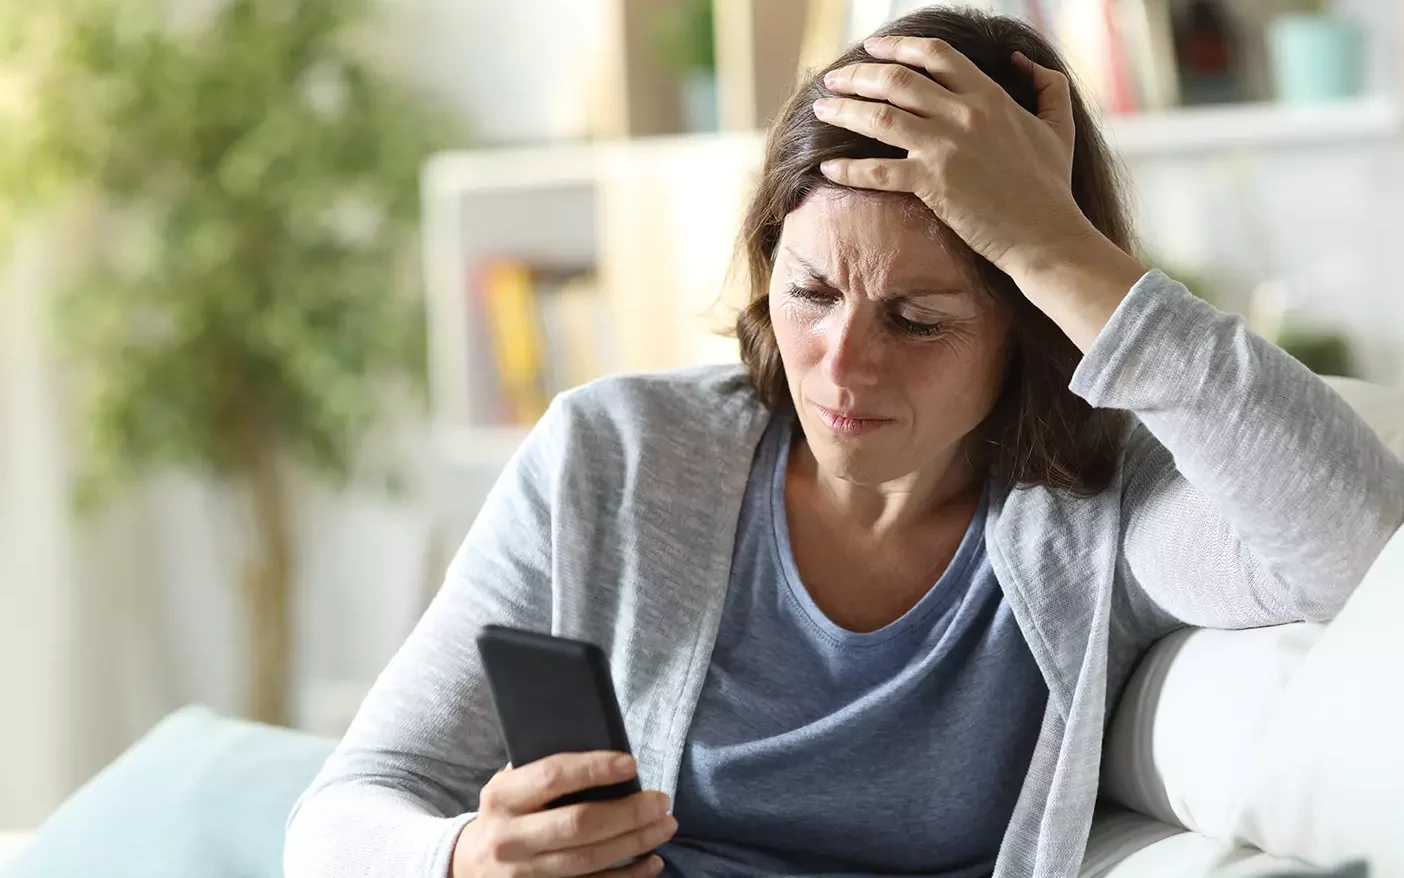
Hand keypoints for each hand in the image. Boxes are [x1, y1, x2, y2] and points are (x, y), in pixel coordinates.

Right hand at [452, 752, 674, 877]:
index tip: (631, 764)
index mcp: (502, 797)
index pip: (552, 777)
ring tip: (666, 825)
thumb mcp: (510, 786)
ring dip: (635, 843)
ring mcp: (524, 873)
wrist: (469, 866)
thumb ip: (545, 772)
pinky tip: (652, 861)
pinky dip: (627, 877)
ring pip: (589, 860)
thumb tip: (608, 758)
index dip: (594, 769)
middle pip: (578, 825)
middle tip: (662, 801)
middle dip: (628, 812)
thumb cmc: (505, 814)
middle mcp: (510, 837)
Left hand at [814, 36, 1095, 276]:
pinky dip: (849, 170)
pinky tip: (828, 168)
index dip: (899, 46)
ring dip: (845, 110)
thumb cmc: (1052, 187)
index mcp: (990, 97)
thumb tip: (1019, 58)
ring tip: (821, 110)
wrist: (1046, 236)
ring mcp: (946, 149)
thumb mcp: (1059, 126)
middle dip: (859, 74)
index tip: (873, 47)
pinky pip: (878, 172)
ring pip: (880, 118)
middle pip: (897, 80)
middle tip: (835, 78)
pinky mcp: (932, 185)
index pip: (936, 55)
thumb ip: (1046, 84)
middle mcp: (964, 115)